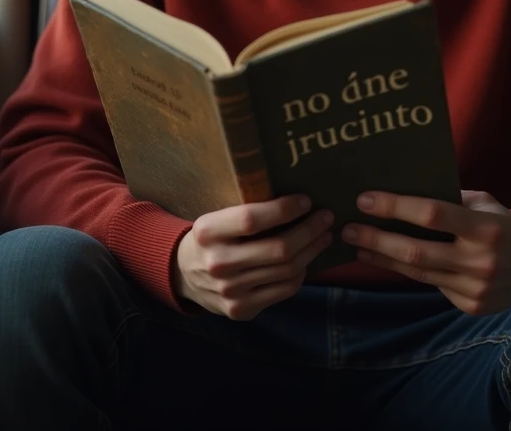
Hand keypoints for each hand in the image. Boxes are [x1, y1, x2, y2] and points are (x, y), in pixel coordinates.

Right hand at [174, 195, 333, 319]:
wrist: (183, 274)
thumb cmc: (212, 237)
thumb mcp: (217, 217)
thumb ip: (248, 210)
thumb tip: (298, 200)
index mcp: (208, 232)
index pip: (252, 219)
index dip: (284, 209)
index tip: (306, 200)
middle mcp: (218, 264)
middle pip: (278, 249)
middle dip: (310, 230)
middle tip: (326, 217)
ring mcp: (230, 292)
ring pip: (287, 271)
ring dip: (312, 250)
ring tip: (324, 235)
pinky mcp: (241, 310)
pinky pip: (284, 290)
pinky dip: (302, 272)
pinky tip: (306, 258)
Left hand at [342, 190, 510, 314]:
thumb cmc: (503, 223)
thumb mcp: (482, 202)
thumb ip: (449, 198)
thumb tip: (401, 188)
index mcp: (485, 227)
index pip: (432, 215)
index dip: (395, 207)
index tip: (365, 199)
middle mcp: (480, 261)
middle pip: (416, 252)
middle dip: (377, 238)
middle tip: (347, 227)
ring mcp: (475, 289)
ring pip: (417, 272)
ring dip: (383, 258)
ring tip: (358, 244)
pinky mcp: (470, 307)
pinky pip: (431, 285)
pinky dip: (408, 271)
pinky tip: (388, 259)